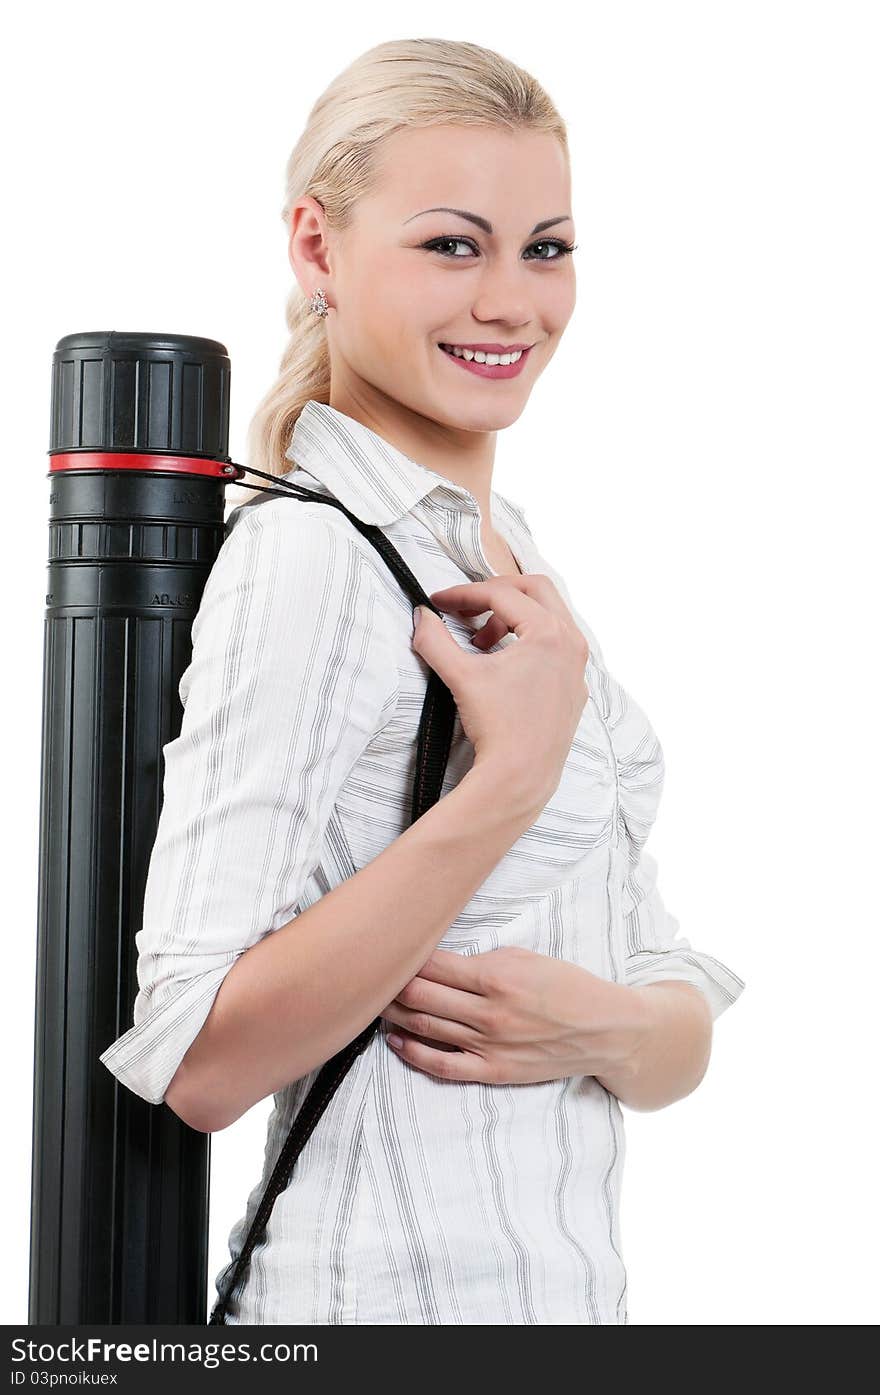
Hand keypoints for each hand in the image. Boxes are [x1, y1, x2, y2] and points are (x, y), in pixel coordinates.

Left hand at [379, 945, 649, 1085]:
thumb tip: (439, 959)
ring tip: (374, 1004)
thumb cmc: (566, 986)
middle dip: (389, 985)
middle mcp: (488, 1013)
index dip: (404, 956)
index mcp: (496, 977)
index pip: (432, 965)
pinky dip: (414, 1054)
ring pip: (425, 1028)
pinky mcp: (494, 1071)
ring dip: (395, 1016)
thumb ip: (482, 959)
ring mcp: (489, 1045)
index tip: (387, 949)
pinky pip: (443, 1066)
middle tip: (370, 975)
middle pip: (419, 997)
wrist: (605, 1031)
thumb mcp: (526, 957)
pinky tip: (396, 1042)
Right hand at [412, 575, 589, 813]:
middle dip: (495, 593)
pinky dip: (529, 641)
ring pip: (548, 616)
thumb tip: (421, 616)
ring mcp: (577, 665)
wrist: (521, 775)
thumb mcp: (460, 676)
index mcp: (549, 632)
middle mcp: (571, 642)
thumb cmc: (498, 727)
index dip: (464, 593)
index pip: (501, 594)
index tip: (439, 602)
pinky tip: (504, 663)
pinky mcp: (575, 686)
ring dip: (513, 618)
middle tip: (466, 607)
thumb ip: (434, 640)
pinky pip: (557, 645)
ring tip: (481, 642)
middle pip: (534, 590)